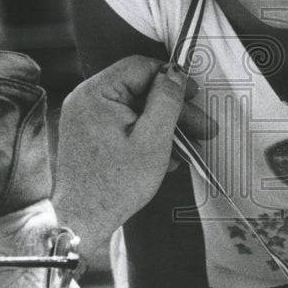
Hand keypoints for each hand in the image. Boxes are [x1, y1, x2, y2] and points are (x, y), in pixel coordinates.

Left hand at [52, 56, 216, 250]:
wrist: (85, 221)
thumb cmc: (117, 183)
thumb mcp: (153, 138)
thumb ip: (166, 100)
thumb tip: (174, 72)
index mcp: (95, 93)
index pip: (140, 67)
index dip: (171, 78)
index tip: (194, 94)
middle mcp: (85, 100)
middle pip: (140, 90)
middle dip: (174, 110)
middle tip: (203, 127)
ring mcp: (85, 118)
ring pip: (135, 110)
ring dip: (164, 126)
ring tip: (190, 147)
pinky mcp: (89, 135)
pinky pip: (124, 125)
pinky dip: (146, 136)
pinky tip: (167, 156)